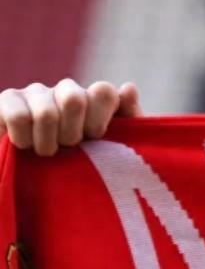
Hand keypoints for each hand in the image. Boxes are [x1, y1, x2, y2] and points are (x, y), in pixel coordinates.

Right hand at [0, 80, 141, 156]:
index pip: (103, 91)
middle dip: (72, 134)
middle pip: (74, 99)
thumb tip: (128, 87)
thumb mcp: (114, 148)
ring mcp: (36, 92)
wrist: (36, 180)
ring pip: (46, 113)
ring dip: (47, 143)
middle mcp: (67, 90)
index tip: (94, 139)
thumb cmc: (85, 164)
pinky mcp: (8, 100)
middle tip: (68, 148)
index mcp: (95, 98)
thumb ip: (129, 120)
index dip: (98, 120)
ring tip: (46, 152)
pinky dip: (23, 139)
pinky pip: (18, 116)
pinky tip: (25, 146)